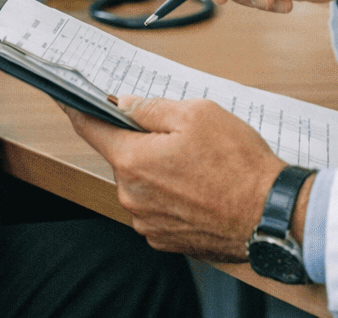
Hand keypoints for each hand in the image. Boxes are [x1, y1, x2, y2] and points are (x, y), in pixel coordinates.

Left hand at [64, 97, 283, 261]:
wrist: (269, 214)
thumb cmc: (238, 164)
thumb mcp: (196, 114)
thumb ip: (149, 107)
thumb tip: (121, 103)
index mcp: (132, 161)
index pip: (90, 128)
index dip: (79, 108)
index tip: (68, 98)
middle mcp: (131, 195)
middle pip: (121, 156)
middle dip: (143, 142)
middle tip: (181, 136)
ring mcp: (146, 221)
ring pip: (140, 182)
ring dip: (159, 170)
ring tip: (198, 166)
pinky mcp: (163, 239)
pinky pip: (155, 206)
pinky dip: (170, 194)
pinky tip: (199, 188)